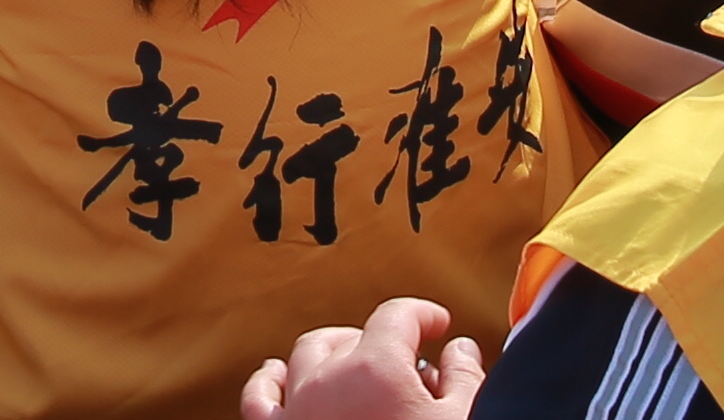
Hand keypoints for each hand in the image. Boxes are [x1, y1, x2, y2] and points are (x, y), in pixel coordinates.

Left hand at [237, 301, 482, 419]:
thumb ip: (462, 379)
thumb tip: (459, 348)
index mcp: (376, 368)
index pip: (398, 317)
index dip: (423, 315)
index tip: (439, 326)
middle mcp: (329, 379)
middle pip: (354, 336)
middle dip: (384, 340)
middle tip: (410, 363)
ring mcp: (298, 408)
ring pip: (307, 355)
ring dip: (335, 351)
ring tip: (359, 361)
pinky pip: (260, 398)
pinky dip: (270, 381)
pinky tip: (280, 374)